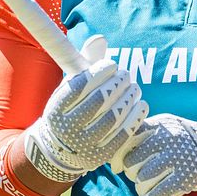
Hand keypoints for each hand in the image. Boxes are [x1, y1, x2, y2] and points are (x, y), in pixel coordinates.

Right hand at [23, 36, 148, 182]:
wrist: (61, 150)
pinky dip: (135, 116)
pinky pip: (123, 134)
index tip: (111, 64)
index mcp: (55, 109)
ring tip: (134, 87)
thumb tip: (100, 39)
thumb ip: (84, 63)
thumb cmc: (70, 109)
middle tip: (125, 74)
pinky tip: (141, 104)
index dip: (99, 72)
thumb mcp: (69, 87)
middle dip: (117, 83)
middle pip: (99, 100)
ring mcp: (84, 146)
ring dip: (129, 97)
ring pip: (114, 117)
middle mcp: (67, 129)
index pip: (80, 86)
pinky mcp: (101, 157)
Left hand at [122, 114, 196, 195]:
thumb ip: (144, 136)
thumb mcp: (169, 128)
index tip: (117, 166)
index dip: (118, 155)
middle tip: (138, 176)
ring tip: (145, 189)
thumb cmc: (189, 141)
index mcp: (161, 124)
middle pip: (132, 162)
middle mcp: (166, 138)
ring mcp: (176, 158)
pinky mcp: (185, 177)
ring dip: (140, 188)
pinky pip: (156, 194)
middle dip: (132, 173)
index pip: (128, 139)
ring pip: (142, 179)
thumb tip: (115, 159)